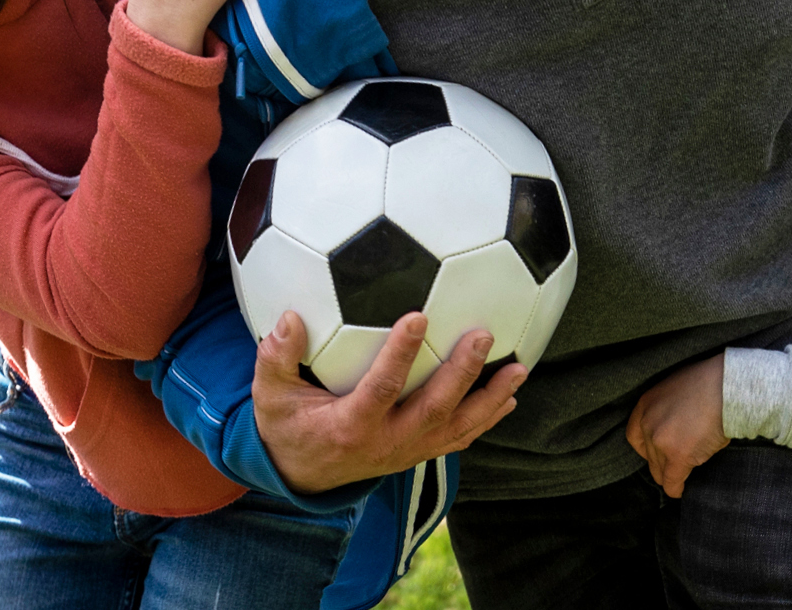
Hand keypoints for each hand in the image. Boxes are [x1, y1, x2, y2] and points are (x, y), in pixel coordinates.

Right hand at [253, 310, 526, 493]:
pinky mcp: (419, 454)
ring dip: (490, 399)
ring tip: (519, 368)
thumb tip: (289, 317)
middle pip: (432, 409)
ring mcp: (407, 452)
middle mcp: (386, 443)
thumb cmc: (289, 425)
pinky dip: (487, 418)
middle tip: (484, 335)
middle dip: (461, 374)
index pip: (380, 389)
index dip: (400, 355)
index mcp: (350, 427)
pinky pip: (459, 439)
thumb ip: (277, 358)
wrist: (304, 476)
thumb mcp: (271, 396)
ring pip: (456, 428)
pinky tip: (510, 394)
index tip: (417, 315)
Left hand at [626, 354, 727, 499]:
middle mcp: (648, 423)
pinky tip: (681, 491)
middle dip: (661, 462)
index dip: (646, 448)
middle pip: (649, 456)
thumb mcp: (677, 389)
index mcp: (646, 404)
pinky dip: (676, 488)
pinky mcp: (677, 456)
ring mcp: (661, 440)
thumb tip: (675, 429)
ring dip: (670, 474)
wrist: (725, 387)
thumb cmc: (710, 384)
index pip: (634, 436)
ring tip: (680, 477)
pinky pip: (672, 481)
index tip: (655, 453)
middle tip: (674, 465)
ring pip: (659, 471)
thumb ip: (668, 410)